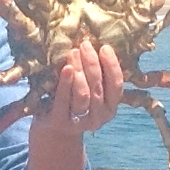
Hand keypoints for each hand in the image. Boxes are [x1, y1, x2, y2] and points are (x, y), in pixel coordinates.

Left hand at [26, 40, 123, 169]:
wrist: (53, 128)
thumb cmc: (73, 99)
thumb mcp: (90, 89)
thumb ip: (97, 74)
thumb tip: (97, 41)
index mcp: (111, 107)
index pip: (116, 85)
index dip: (112, 66)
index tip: (104, 47)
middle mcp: (99, 117)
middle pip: (99, 88)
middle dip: (93, 64)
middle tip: (84, 45)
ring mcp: (80, 122)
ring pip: (84, 95)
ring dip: (80, 71)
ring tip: (74, 52)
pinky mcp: (60, 121)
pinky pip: (64, 101)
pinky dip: (66, 83)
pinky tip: (66, 68)